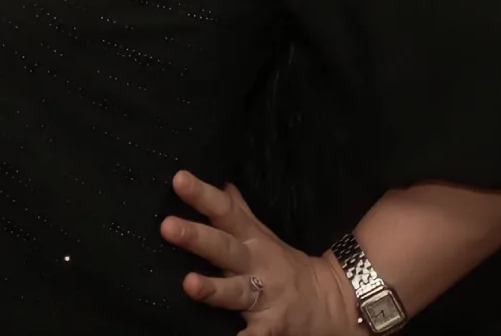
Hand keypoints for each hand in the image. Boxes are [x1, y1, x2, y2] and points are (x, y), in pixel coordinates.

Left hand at [162, 170, 358, 333]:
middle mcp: (256, 265)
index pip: (225, 211)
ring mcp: (265, 297)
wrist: (333, 302)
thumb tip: (220, 182)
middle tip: (167, 226)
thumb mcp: (263, 234)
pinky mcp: (272, 327)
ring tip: (189, 284)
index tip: (179, 179)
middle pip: (224, 248)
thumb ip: (238, 211)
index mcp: (252, 239)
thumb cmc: (286, 265)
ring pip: (235, 291)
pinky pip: (256, 334)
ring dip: (213, 288)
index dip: (202, 195)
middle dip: (198, 238)